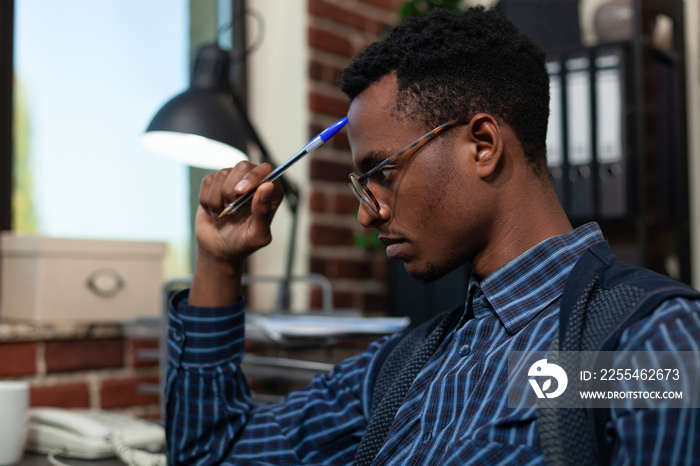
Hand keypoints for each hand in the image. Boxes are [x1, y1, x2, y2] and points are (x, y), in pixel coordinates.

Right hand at [189, 162, 283, 305]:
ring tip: (223, 215)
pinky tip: (214, 212)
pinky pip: (208, 181)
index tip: (241, 191)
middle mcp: (253, 183)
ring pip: (223, 173)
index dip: (254, 176)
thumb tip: (268, 186)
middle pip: (243, 166)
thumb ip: (263, 212)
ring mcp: (233, 182)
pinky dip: (207, 200)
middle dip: (232, 189)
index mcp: (270, 194)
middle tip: (231, 209)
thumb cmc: (242, 243)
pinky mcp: (215, 184)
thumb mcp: (257, 234)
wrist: (218, 249)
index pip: (267, 170)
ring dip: (218, 199)